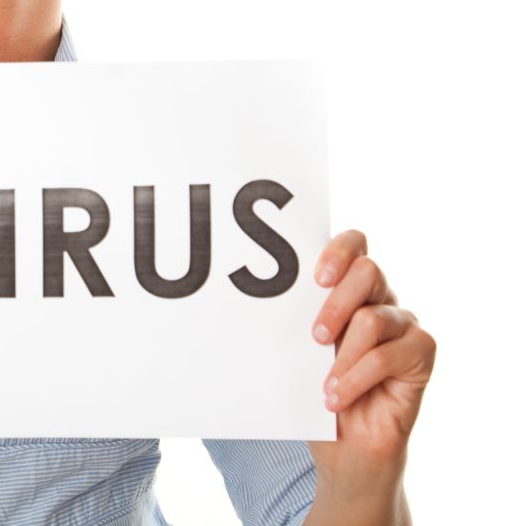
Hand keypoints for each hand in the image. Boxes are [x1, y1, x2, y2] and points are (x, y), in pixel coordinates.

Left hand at [308, 229, 435, 479]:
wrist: (345, 445)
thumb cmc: (318, 387)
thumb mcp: (301, 347)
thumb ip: (299, 317)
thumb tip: (266, 299)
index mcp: (350, 286)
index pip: (355, 243)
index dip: (338, 251)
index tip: (316, 278)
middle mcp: (381, 298)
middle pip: (368, 271)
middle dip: (335, 303)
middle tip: (315, 335)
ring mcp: (404, 325)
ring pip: (373, 318)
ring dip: (342, 354)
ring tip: (324, 382)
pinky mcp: (421, 355)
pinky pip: (387, 356)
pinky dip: (356, 378)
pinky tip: (336, 397)